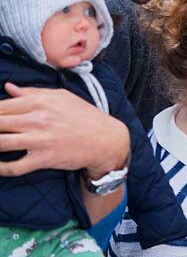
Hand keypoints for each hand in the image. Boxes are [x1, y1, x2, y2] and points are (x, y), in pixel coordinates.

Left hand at [0, 83, 129, 177]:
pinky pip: (14, 167)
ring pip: (0, 143)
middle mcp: (37, 119)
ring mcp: (40, 140)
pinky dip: (1, 168)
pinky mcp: (44, 159)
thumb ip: (32, 92)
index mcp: (39, 102)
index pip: (1, 106)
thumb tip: (8, 88)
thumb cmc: (85, 116)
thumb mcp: (61, 97)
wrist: (107, 140)